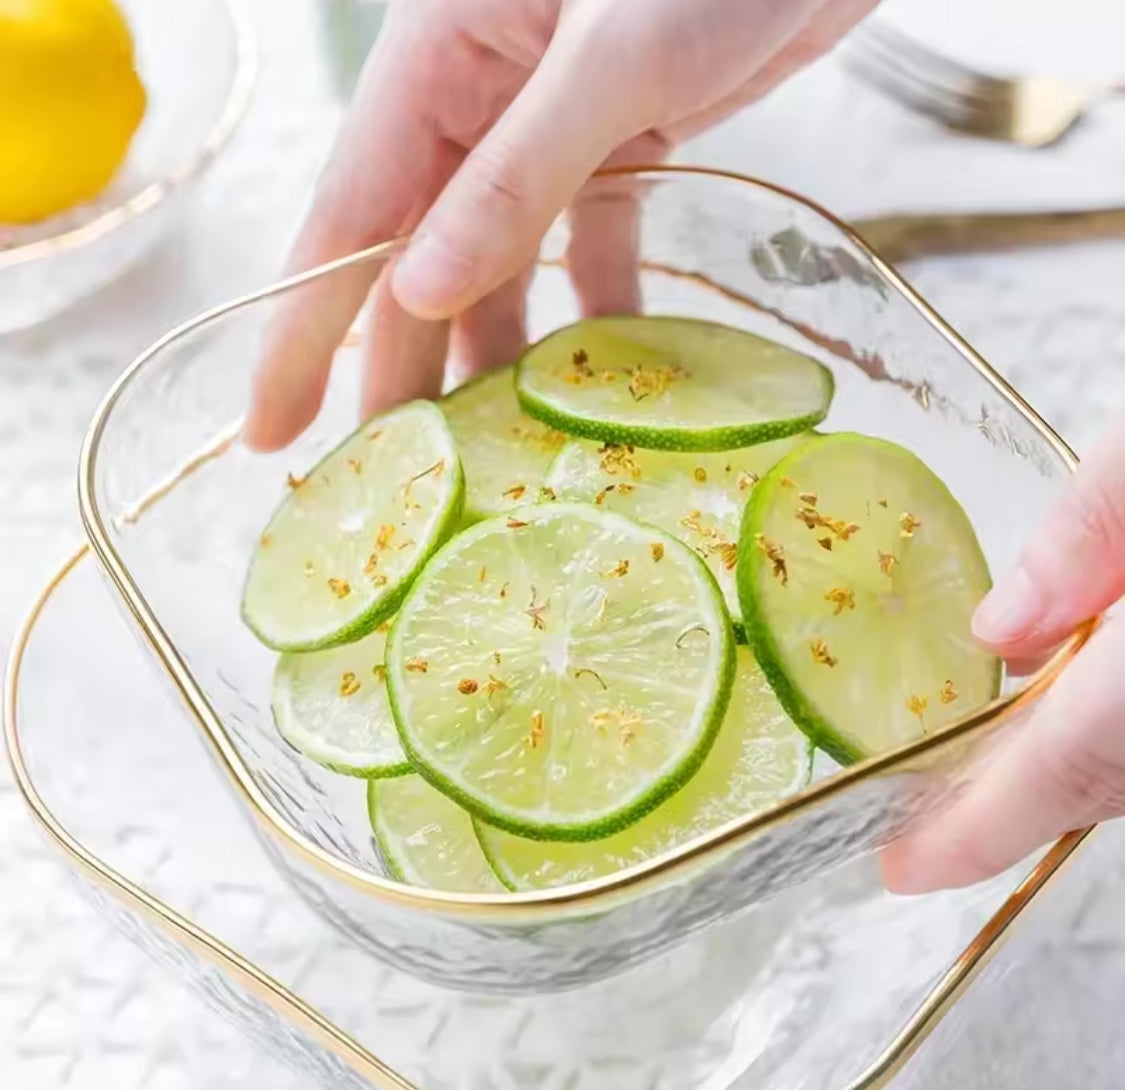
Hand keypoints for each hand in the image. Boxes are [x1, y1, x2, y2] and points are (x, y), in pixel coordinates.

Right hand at [243, 0, 877, 450]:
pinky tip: (606, 372)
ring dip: (499, 352)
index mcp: (438, 57)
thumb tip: (423, 294)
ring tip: (492, 449)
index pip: (349, 213)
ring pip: (504, 261)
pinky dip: (599, 306)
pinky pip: (593, 241)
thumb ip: (518, 175)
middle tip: (388, 477)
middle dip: (402, 366)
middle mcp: (481, 95)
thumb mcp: (613, 56)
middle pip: (421, 256)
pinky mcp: (627, 138)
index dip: (303, 330)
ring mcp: (554, 123)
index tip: (270, 428)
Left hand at [881, 418, 1124, 892]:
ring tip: (989, 763)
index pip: (1066, 764)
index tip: (906, 866)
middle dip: (1012, 801)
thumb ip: (1093, 532)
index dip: (977, 830)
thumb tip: (1004, 632)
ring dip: (1073, 770)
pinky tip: (1090, 697)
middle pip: (1107, 782)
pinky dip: (1121, 741)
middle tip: (930, 815)